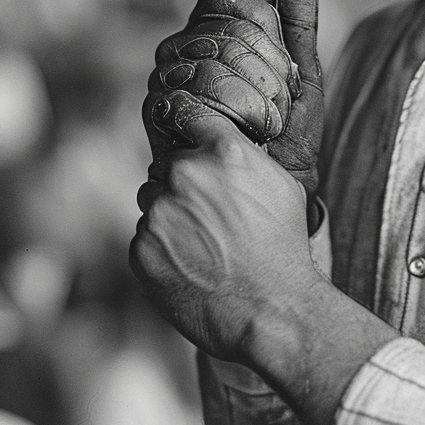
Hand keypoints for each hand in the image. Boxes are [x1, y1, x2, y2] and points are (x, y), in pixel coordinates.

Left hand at [131, 109, 320, 363]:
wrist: (271, 309)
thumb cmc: (284, 247)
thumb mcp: (282, 186)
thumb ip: (248, 159)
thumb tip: (232, 148)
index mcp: (224, 151)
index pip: (191, 115)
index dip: (191, 128)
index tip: (189, 135)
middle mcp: (185, 174)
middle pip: (169, 165)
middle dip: (184, 183)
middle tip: (210, 212)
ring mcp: (158, 212)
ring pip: (153, 201)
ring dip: (170, 214)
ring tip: (204, 243)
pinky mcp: (140, 249)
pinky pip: (144, 238)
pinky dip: (161, 249)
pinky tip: (192, 264)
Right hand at [143, 0, 323, 226]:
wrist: (272, 199)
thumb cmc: (288, 141)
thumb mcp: (303, 81)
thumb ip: (301, 29)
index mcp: (210, 33)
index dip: (261, 20)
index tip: (282, 56)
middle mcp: (179, 53)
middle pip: (229, 31)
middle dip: (271, 72)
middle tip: (278, 106)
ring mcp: (164, 84)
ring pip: (216, 64)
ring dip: (260, 101)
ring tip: (265, 128)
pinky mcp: (157, 117)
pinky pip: (198, 97)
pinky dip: (241, 119)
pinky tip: (248, 141)